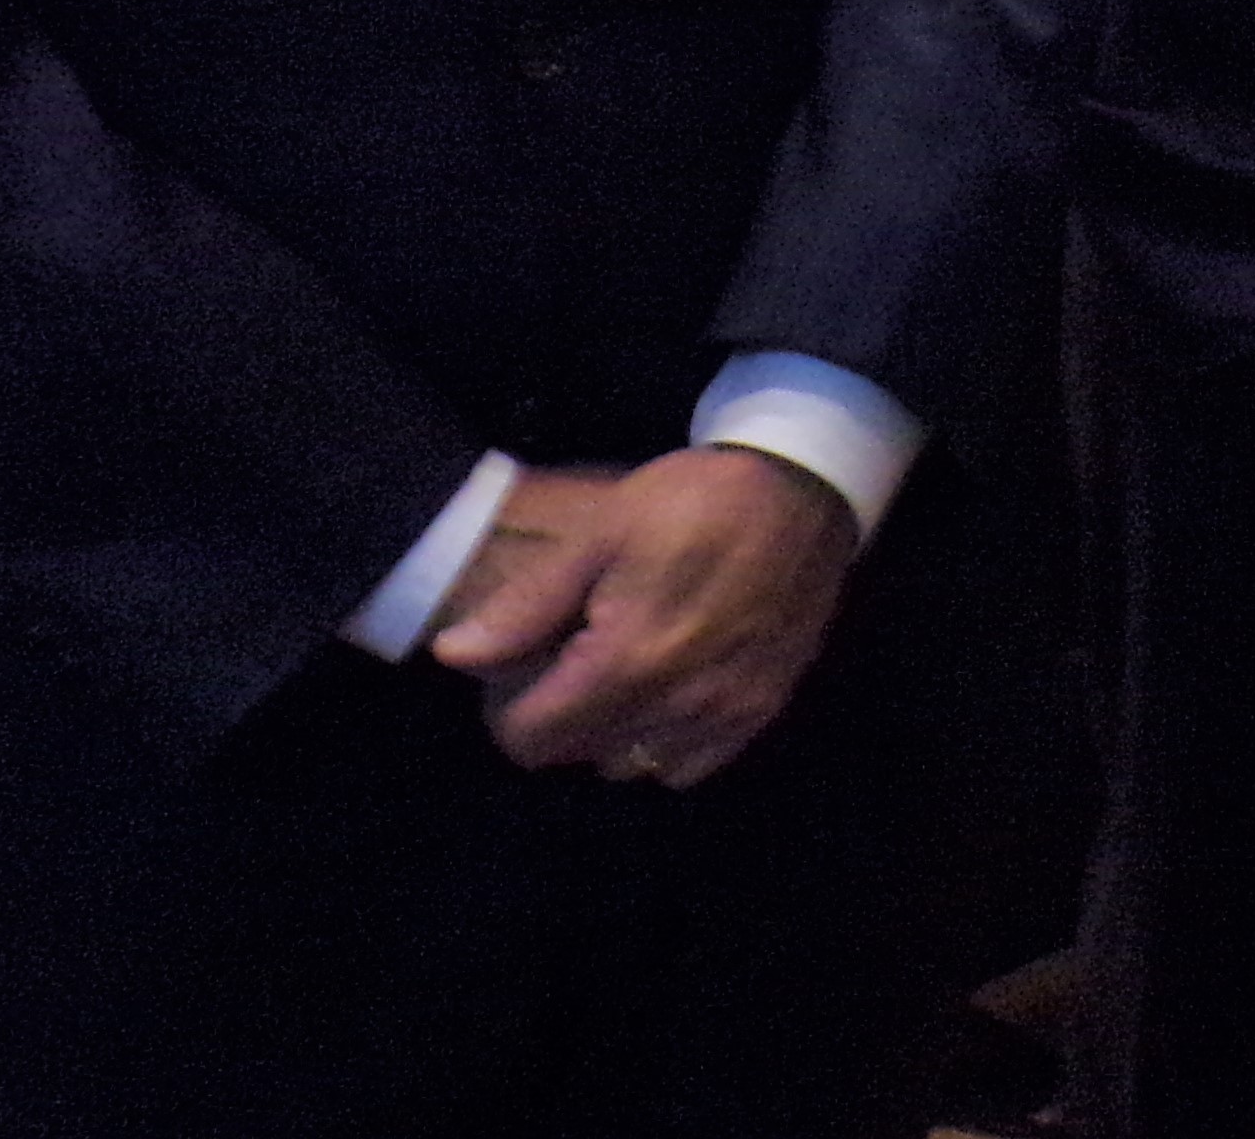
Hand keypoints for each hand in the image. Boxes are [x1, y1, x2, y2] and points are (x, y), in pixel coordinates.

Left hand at [425, 446, 860, 788]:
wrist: (802, 488)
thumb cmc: (692, 500)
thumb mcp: (600, 533)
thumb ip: (527, 604)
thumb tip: (452, 655)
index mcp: (627, 661)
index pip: (532, 739)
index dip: (510, 709)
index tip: (525, 666)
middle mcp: (676, 706)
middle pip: (579, 755)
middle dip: (561, 716)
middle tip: (572, 658)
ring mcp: (725, 716)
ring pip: (632, 766)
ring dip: (612, 734)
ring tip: (621, 674)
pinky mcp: (761, 712)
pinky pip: (689, 766)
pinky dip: (665, 744)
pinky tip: (668, 691)